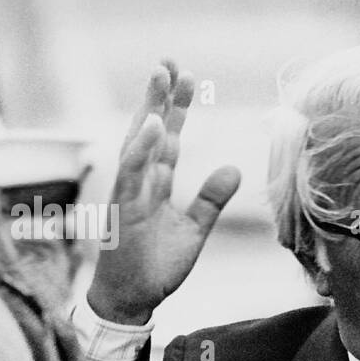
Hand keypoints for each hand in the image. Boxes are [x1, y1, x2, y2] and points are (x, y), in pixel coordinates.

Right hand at [88, 60, 240, 324]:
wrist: (133, 299)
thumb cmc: (156, 266)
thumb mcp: (194, 230)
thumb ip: (211, 199)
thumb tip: (234, 167)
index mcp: (156, 184)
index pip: (169, 138)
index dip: (177, 108)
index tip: (186, 77)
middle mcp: (141, 181)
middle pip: (153, 130)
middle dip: (162, 96)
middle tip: (171, 61)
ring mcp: (130, 192)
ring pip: (139, 142)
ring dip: (151, 108)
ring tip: (161, 76)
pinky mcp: (125, 209)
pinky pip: (132, 172)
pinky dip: (142, 147)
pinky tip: (154, 123)